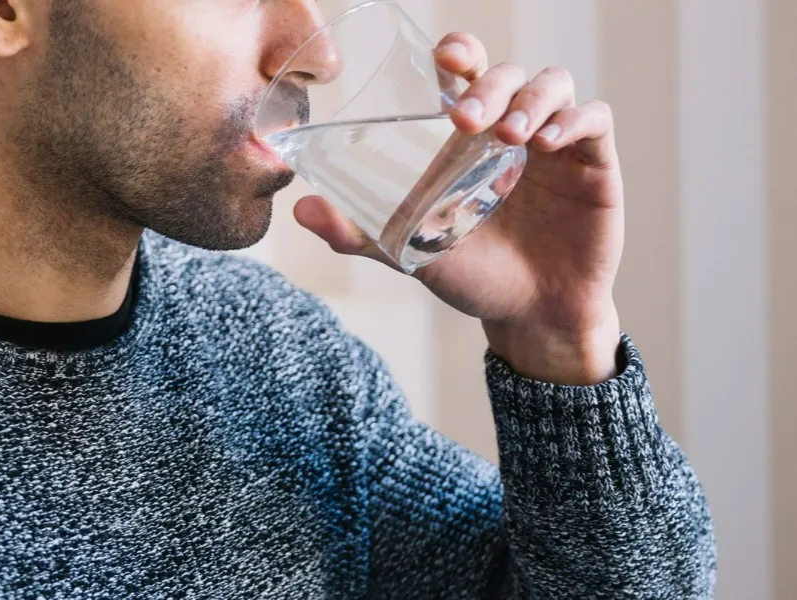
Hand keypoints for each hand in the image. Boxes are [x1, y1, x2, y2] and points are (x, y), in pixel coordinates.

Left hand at [294, 33, 623, 385]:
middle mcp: (512, 130)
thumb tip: (298, 210)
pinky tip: (548, 144)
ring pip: (552, 84)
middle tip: (465, 118)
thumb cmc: (474, 275)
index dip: (458, 54)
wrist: (529, 315)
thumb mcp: (414, 251)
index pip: (466, 74)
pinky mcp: (594, 164)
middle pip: (508, 73)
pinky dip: (573, 120)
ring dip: (530, 99)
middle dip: (489, 83)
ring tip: (510, 136)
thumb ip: (360, 233)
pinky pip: (594, 119)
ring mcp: (555, 145)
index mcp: (470, 139)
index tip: (443, 59)